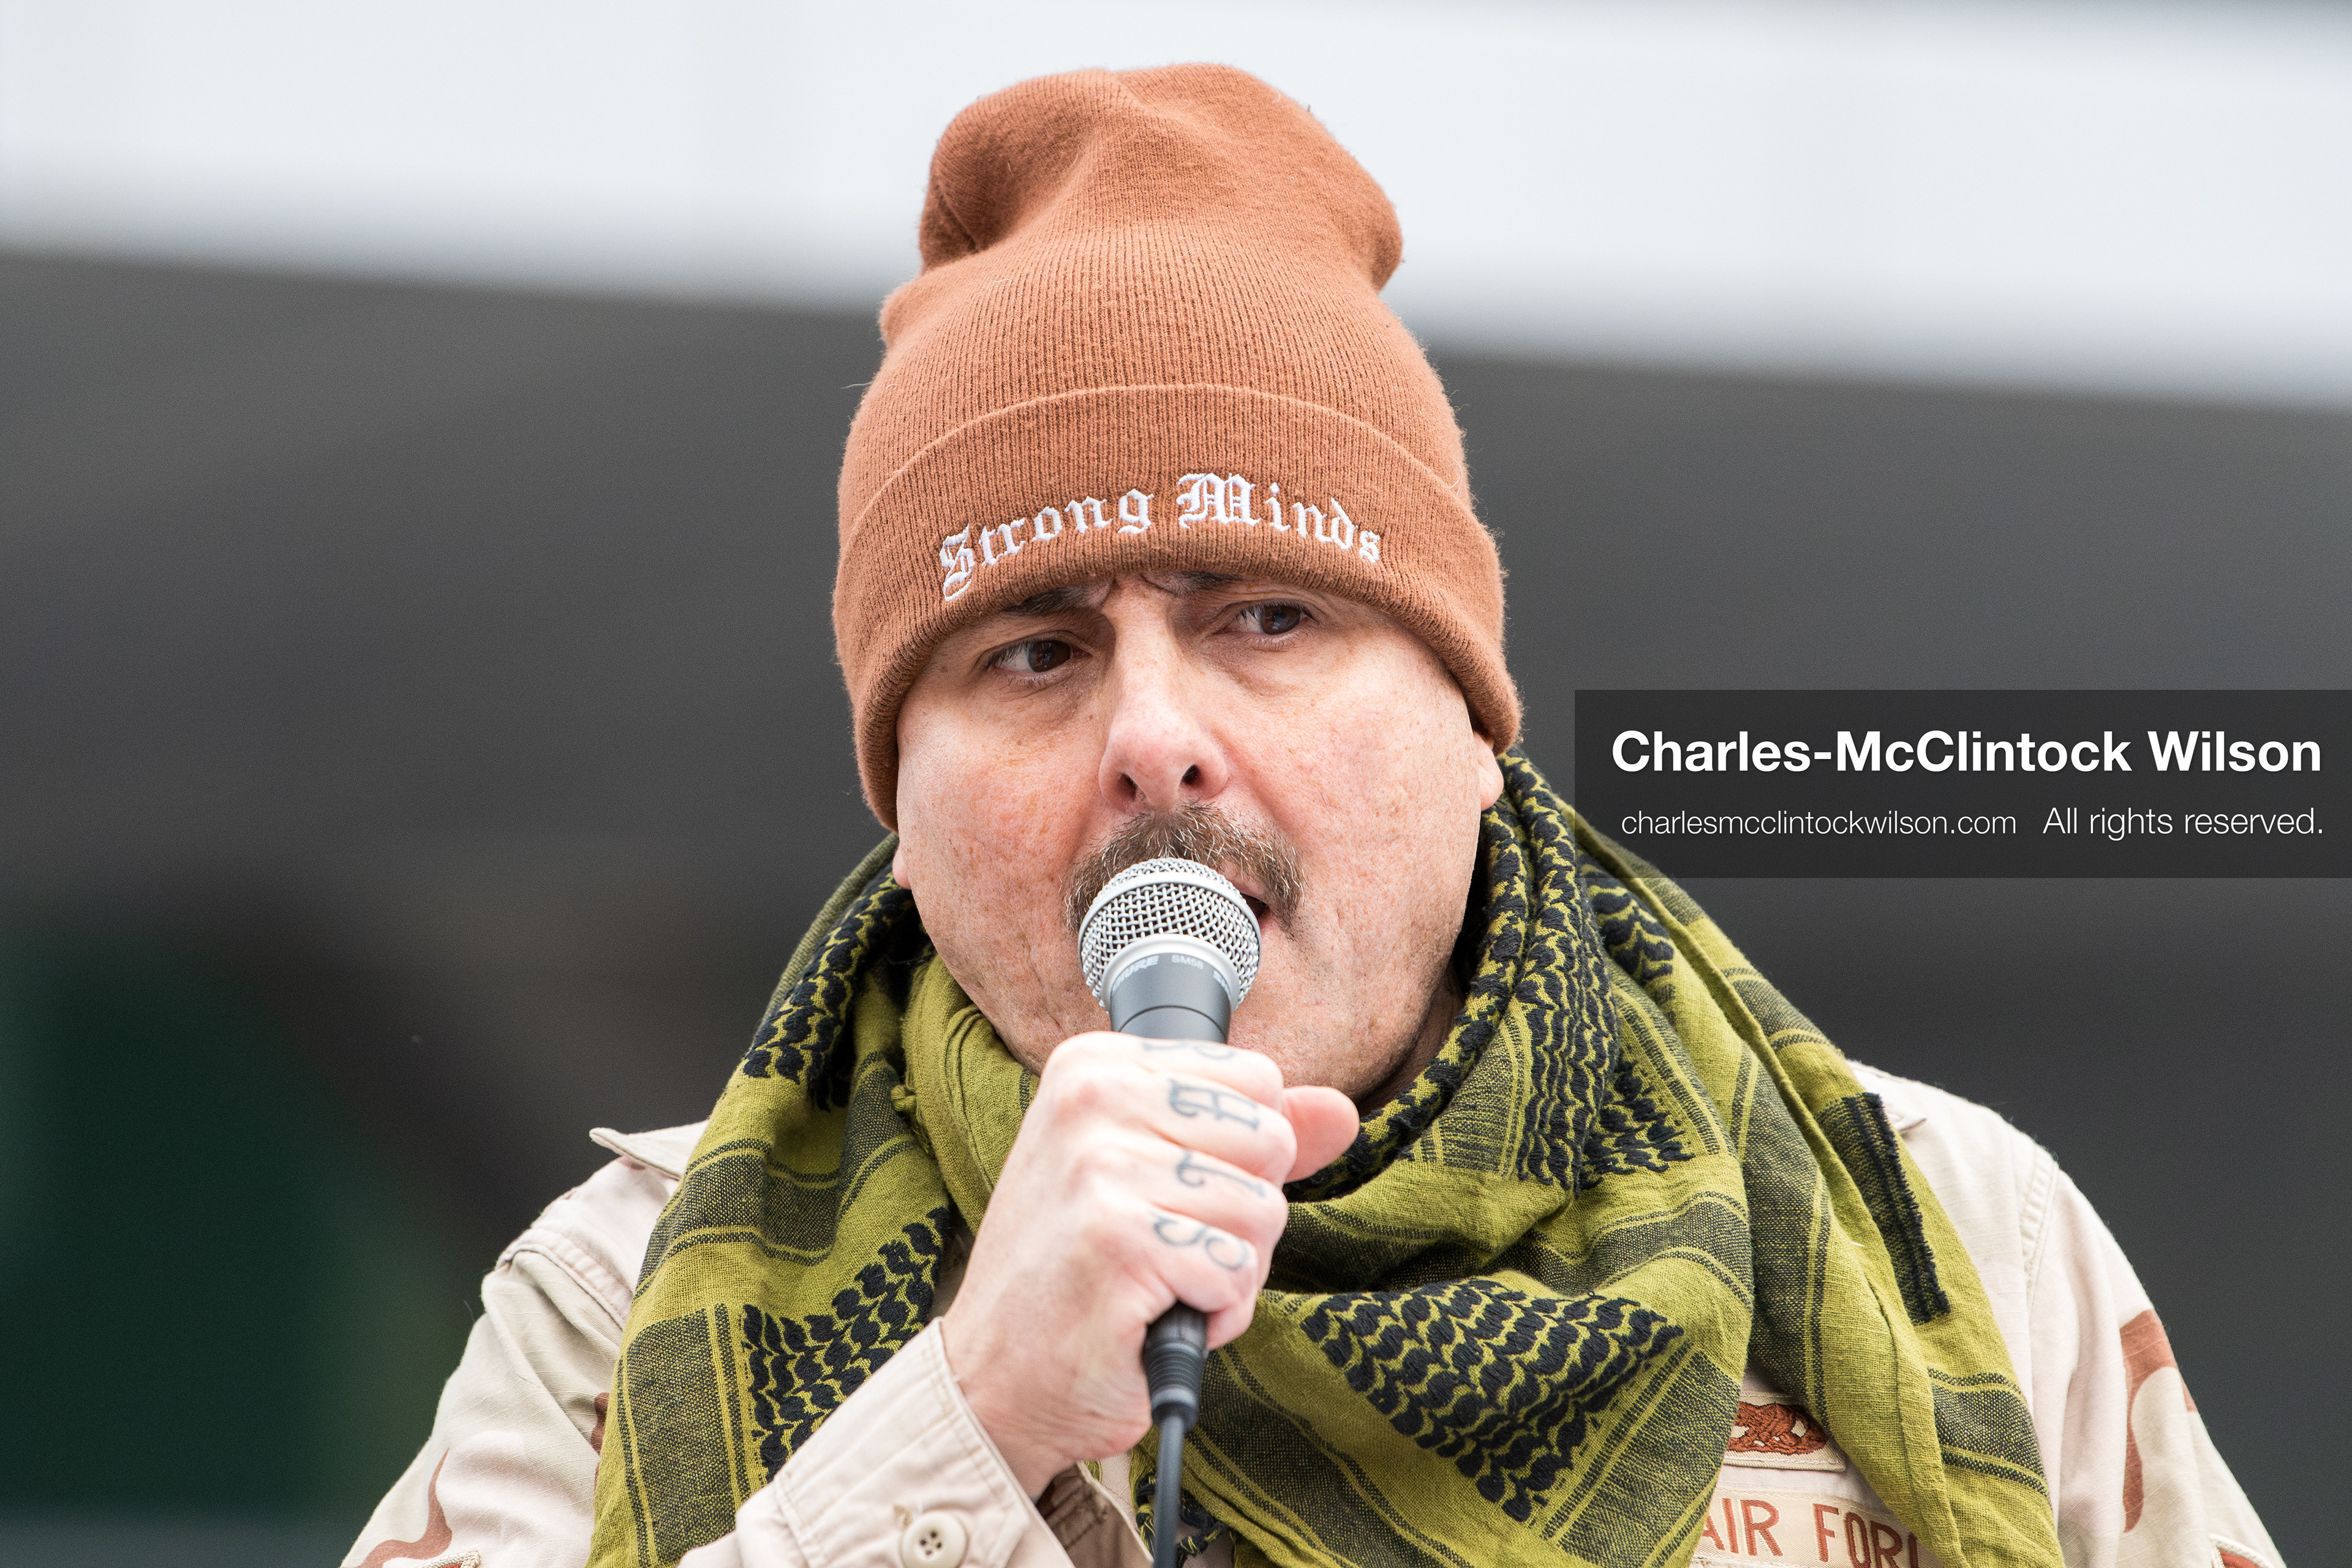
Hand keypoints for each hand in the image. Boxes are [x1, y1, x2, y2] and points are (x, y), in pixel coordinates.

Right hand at [938, 1031, 1356, 1494]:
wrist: (995, 1377)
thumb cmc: (1077, 1272)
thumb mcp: (1154, 1175)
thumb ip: (1246, 1134)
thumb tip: (1341, 1112)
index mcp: (1097, 1063)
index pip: (1259, 1078)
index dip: (1241, 1156)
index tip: (1170, 1191)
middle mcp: (1092, 1097)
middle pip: (1271, 1141)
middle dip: (1243, 1213)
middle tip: (1166, 1244)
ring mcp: (1101, 1166)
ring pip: (1264, 1212)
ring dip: (1229, 1271)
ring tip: (1158, 1282)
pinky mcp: (1119, 1240)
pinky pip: (1239, 1273)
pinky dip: (1214, 1314)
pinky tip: (1154, 1316)